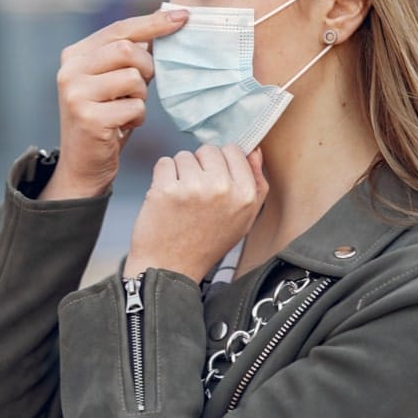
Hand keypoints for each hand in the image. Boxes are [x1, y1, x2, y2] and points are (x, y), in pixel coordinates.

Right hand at [39, 8, 188, 199]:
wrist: (84, 164)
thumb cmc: (106, 117)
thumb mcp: (113, 80)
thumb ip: (130, 55)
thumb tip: (167, 22)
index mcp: (74, 55)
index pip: (119, 29)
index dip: (153, 22)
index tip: (183, 17)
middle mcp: (69, 71)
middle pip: (127, 49)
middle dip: (147, 67)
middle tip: (142, 86)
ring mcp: (76, 94)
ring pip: (133, 78)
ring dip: (141, 97)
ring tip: (126, 109)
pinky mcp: (88, 118)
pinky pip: (135, 107)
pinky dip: (137, 118)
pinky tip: (122, 126)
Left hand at [124, 145, 268, 280]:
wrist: (170, 267)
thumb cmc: (206, 244)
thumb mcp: (244, 219)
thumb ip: (256, 184)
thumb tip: (255, 151)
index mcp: (246, 195)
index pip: (234, 151)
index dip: (220, 163)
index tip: (213, 179)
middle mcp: (222, 189)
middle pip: (208, 150)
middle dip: (200, 166)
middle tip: (196, 193)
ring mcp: (193, 187)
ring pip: (184, 156)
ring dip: (180, 172)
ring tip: (181, 199)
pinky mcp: (166, 189)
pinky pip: (164, 163)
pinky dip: (162, 177)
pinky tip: (166, 198)